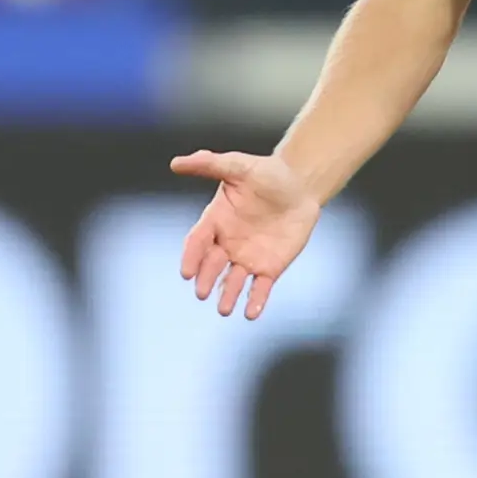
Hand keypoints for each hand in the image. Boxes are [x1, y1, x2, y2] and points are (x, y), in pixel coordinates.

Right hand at [170, 149, 322, 319]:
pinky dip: (255, 300)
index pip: (198, 241)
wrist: (300, 186)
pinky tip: (251, 313)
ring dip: (228, 295)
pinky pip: (260, 287)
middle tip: (202, 293)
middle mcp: (227, 243)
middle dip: (207, 279)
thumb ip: (209, 164)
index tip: (186, 272)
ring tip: (224, 309)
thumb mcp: (239, 165)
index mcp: (215, 221)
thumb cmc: (267, 173)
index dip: (191, 256)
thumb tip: (176, 163)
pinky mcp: (270, 267)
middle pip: (213, 264)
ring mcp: (248, 258)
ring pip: (234, 281)